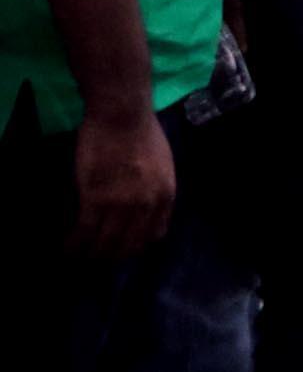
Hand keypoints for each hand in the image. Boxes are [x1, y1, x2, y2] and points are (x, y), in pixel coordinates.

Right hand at [68, 107, 175, 260]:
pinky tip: (68, 247)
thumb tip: (147, 207)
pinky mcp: (96, 198)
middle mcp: (147, 204)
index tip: (124, 246)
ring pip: (105, 242)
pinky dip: (74, 243)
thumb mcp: (163, 165)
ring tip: (80, 254)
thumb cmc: (142, 133)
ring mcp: (122, 203)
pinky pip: (84, 231)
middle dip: (112, 254)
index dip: (137, 244)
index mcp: (166, 195)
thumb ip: (156, 188)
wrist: (123, 115)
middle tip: (98, 256)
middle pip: (129, 244)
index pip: (154, 234)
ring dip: (91, 253)